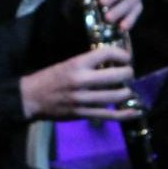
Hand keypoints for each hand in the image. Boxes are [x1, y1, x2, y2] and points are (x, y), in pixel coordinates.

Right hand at [20, 46, 139, 120]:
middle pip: (117, 75)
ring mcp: (84, 100)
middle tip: (128, 73)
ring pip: (116, 95)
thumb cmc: (49, 78)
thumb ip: (87, 63)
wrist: (31, 98)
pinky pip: (110, 115)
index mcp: (77, 64)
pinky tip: (135, 111)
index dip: (122, 54)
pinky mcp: (84, 114)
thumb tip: (110, 62)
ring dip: (127, 91)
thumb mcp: (67, 64)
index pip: (107, 53)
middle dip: (128, 73)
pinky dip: (125, 114)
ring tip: (128, 88)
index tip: (126, 57)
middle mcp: (82, 81)